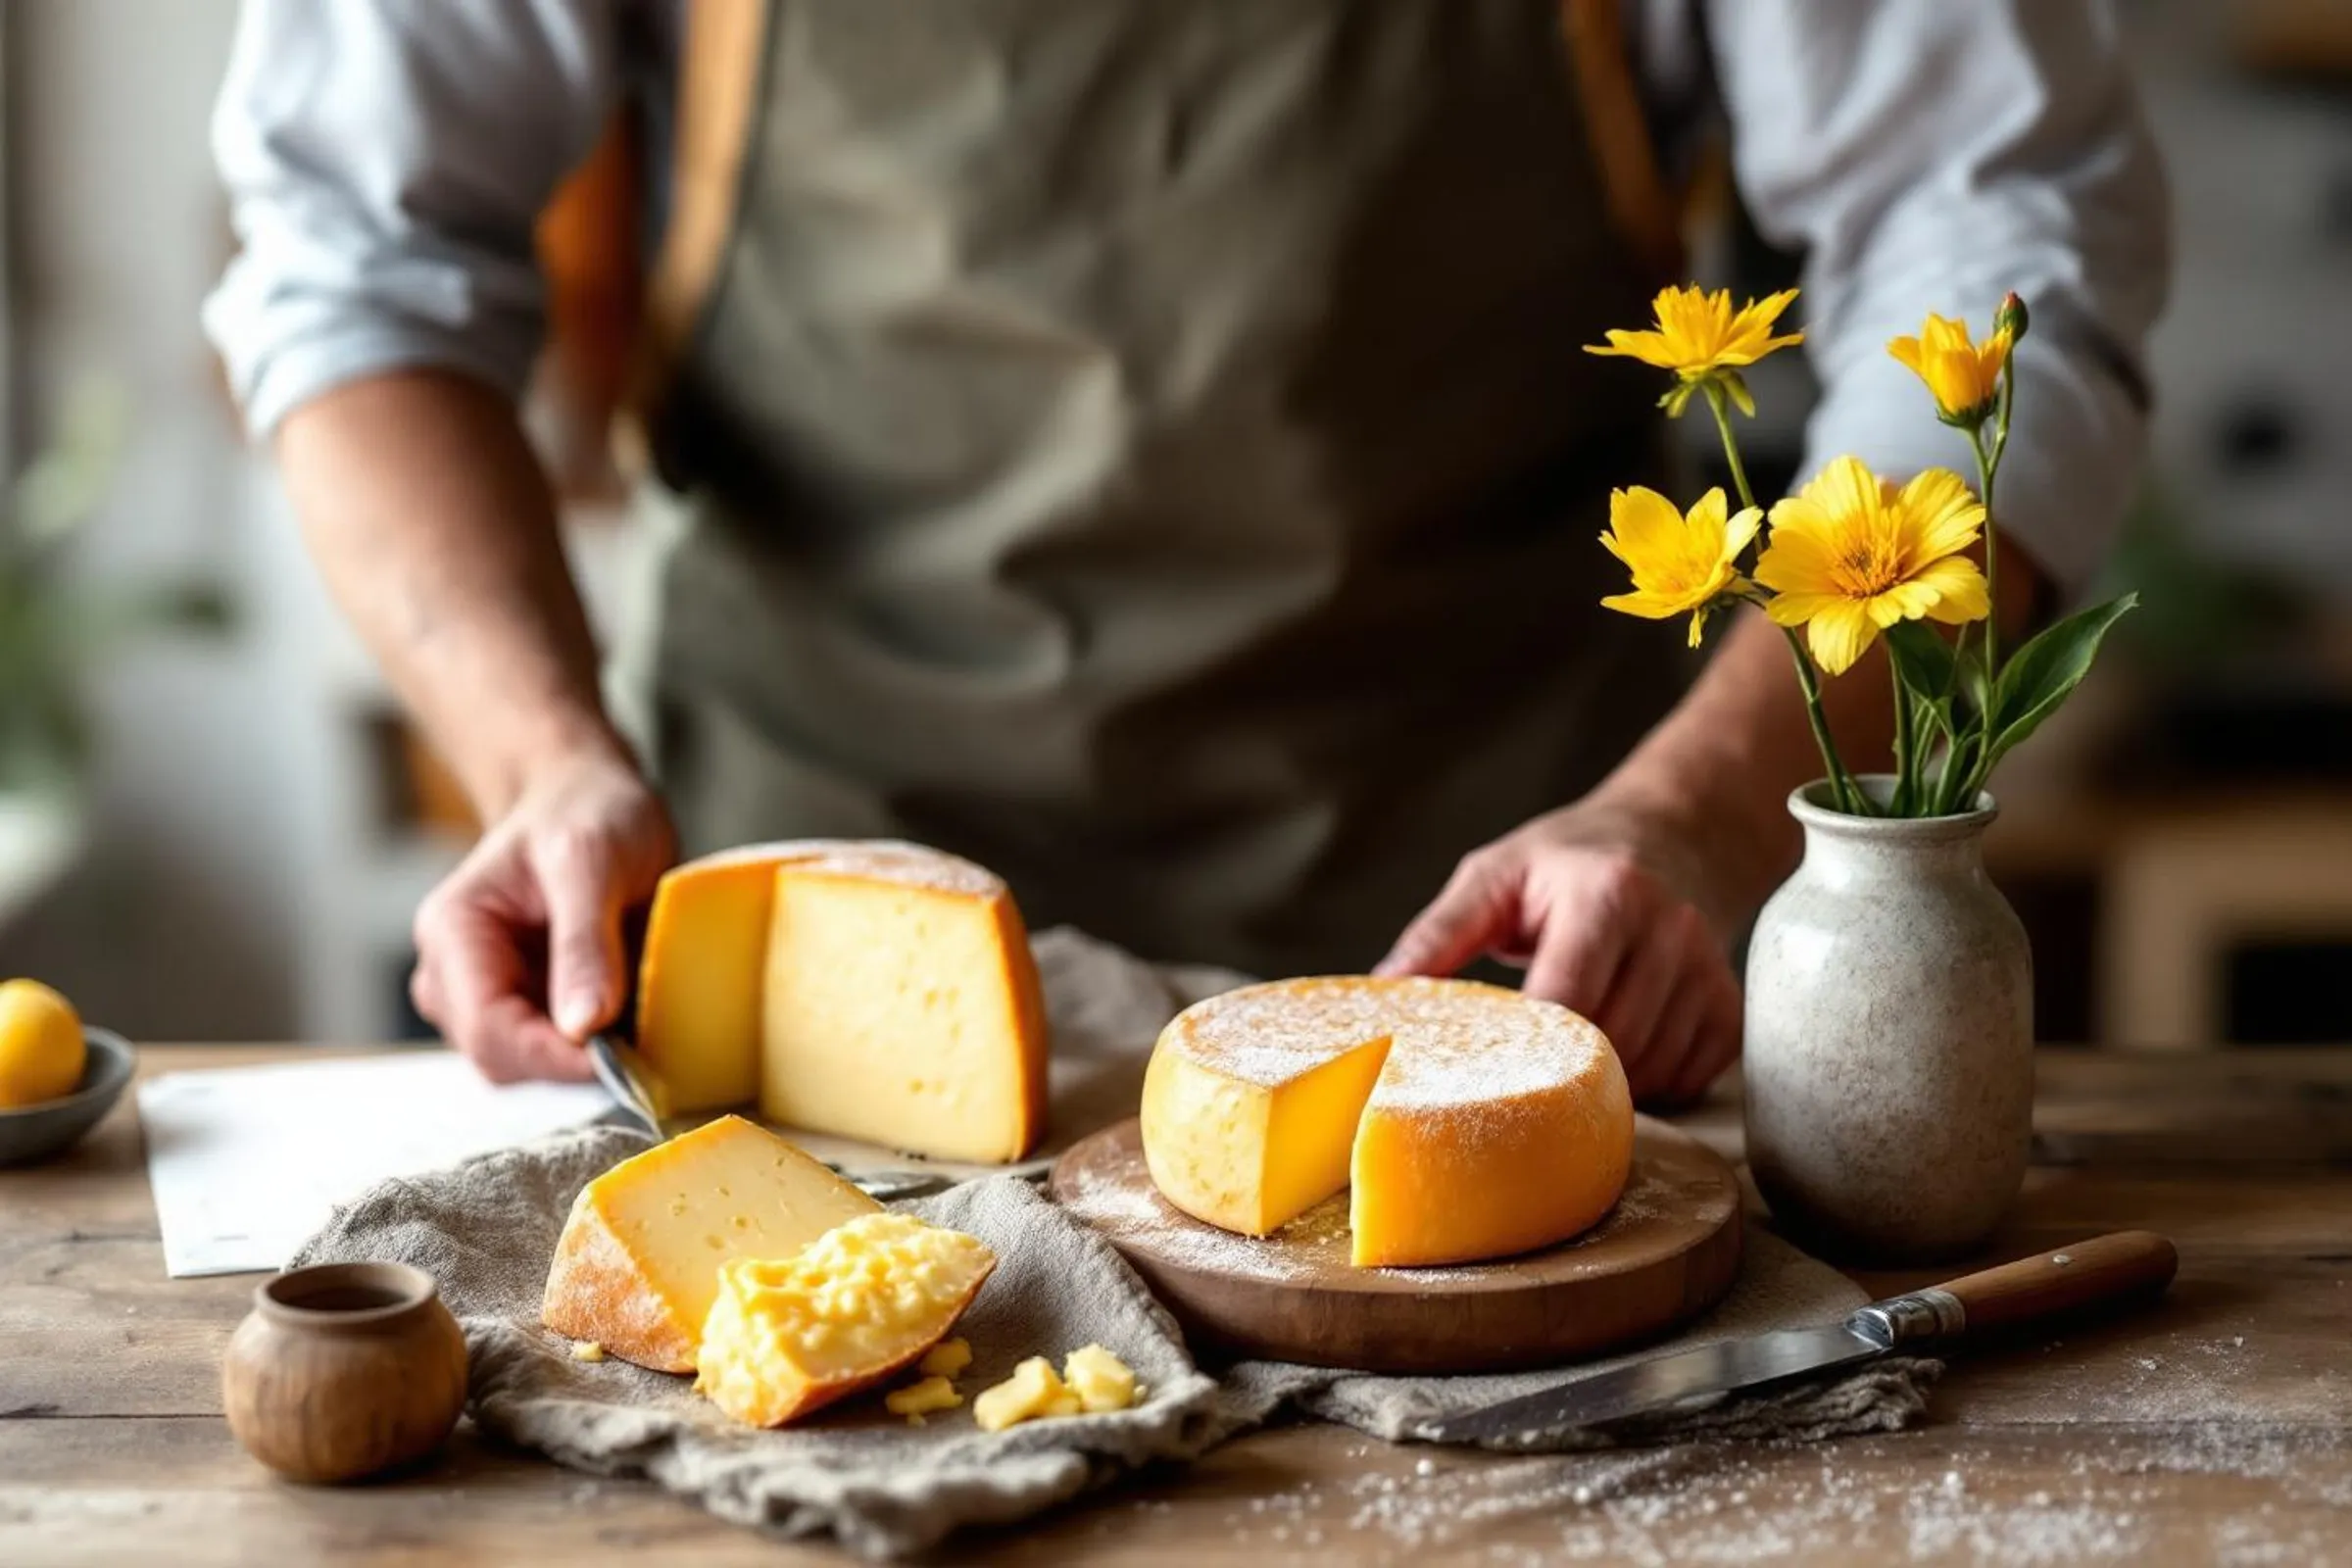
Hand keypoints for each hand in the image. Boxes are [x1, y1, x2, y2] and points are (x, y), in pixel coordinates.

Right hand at [409, 744, 675, 1082]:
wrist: (588, 799)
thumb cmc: (586, 814)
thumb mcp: (592, 862)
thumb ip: (584, 942)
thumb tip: (582, 1028)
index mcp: (453, 933)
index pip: (488, 1029)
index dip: (553, 1059)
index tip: (622, 1061)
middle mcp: (454, 975)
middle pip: (503, 1058)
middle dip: (573, 1061)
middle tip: (646, 1038)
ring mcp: (486, 995)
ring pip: (531, 1065)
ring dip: (588, 1055)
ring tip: (640, 1009)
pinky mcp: (524, 1007)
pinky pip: (557, 1051)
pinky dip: (597, 1045)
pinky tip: (631, 1011)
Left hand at [1377, 794, 1749, 1106]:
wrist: (1673, 834)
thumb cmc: (1569, 860)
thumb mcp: (1495, 875)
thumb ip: (1439, 933)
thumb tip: (1381, 991)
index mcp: (1606, 893)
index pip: (1568, 996)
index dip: (1526, 1043)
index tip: (1484, 1065)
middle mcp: (1669, 929)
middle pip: (1610, 1041)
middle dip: (1558, 1067)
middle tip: (1517, 1068)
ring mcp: (1708, 969)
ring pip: (1650, 1067)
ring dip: (1603, 1081)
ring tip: (1566, 1051)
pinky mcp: (1729, 1004)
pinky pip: (1689, 1077)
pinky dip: (1649, 1082)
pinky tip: (1618, 1051)